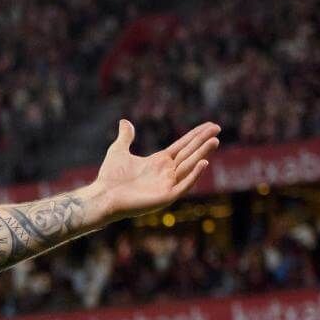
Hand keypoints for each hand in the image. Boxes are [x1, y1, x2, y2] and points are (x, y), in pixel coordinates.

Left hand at [88, 119, 220, 222]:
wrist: (102, 197)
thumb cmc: (110, 177)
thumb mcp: (118, 151)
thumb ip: (126, 137)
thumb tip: (125, 121)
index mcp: (159, 162)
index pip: (182, 146)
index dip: (195, 135)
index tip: (210, 125)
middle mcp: (166, 172)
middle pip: (189, 153)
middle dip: (203, 141)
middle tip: (217, 128)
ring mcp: (167, 184)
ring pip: (189, 166)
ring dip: (202, 154)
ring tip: (214, 141)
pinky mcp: (166, 197)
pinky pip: (184, 185)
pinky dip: (194, 175)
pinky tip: (203, 162)